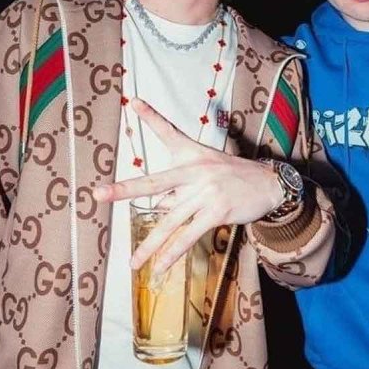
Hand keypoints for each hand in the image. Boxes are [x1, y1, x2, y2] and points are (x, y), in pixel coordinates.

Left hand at [93, 99, 283, 271]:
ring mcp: (206, 192)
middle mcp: (196, 172)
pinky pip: (189, 235)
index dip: (151, 116)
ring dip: (150, 245)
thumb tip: (157, 207)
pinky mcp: (217, 212)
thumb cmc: (233, 175)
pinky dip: (174, 253)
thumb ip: (178, 187)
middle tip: (98, 194)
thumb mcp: (206, 169)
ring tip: (133, 261)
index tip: (134, 101)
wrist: (269, 184)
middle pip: (155, 182)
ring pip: (169, 221)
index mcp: (192, 155)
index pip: (168, 132)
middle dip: (125, 190)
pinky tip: (161, 266)